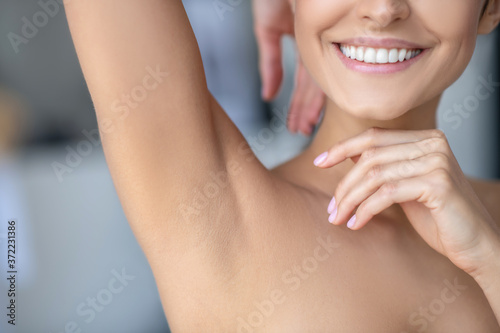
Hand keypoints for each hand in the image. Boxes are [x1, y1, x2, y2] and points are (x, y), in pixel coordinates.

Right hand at [252, 0, 324, 135]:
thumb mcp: (267, 29)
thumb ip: (270, 63)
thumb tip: (268, 96)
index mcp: (307, 46)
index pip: (306, 82)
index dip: (301, 105)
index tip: (298, 127)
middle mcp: (319, 48)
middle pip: (314, 86)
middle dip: (306, 111)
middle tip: (303, 133)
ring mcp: (324, 43)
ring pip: (320, 80)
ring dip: (309, 107)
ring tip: (304, 128)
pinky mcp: (325, 35)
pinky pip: (323, 64)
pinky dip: (315, 89)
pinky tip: (311, 107)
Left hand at [313, 127, 499, 276]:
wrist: (476, 245)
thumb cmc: (439, 218)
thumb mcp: (405, 186)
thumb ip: (384, 167)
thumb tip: (348, 153)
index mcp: (425, 139)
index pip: (373, 137)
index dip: (342, 148)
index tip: (320, 162)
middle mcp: (433, 143)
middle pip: (370, 156)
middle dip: (344, 184)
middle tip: (331, 209)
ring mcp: (436, 161)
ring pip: (375, 175)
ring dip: (350, 199)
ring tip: (338, 218)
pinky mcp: (437, 184)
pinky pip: (386, 194)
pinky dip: (365, 210)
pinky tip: (356, 224)